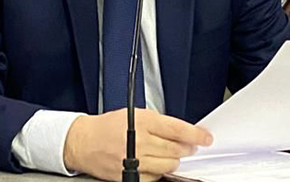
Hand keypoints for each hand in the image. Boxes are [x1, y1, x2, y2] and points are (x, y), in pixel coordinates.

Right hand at [63, 108, 212, 181]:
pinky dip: (158, 172)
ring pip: (168, 166)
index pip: (177, 130)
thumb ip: (158, 123)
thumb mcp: (134, 114)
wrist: (84, 142)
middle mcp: (138, 141)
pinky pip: (154, 178)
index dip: (196, 135)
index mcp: (141, 121)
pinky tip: (152, 164)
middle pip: (175, 150)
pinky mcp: (129, 176)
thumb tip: (183, 133)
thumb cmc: (107, 127)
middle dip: (186, 149)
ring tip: (168, 154)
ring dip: (173, 161)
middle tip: (188, 146)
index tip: (206, 138)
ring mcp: (134, 161)